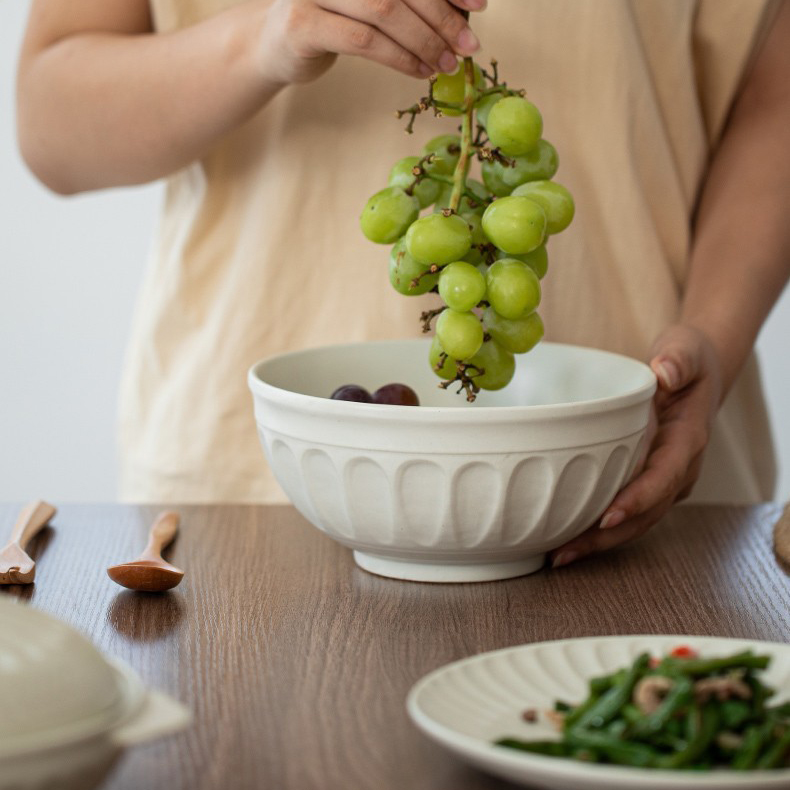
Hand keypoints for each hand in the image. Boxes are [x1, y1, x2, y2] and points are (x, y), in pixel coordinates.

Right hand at [260, 0, 483, 84]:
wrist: (274, 44)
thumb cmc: (333, 21)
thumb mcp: (371, 3)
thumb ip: (405, 1)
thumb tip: (462, 15)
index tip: (479, 4)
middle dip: (443, 17)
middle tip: (468, 46)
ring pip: (385, 11)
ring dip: (424, 42)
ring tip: (446, 65)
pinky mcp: (303, 24)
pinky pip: (363, 40)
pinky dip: (398, 58)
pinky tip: (419, 71)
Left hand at [548, 325, 722, 567]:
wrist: (693, 373)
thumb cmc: (686, 361)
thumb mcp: (685, 350)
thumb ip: (678, 360)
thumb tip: (665, 370)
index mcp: (687, 441)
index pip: (663, 477)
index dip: (636, 500)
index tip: (607, 517)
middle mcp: (678, 470)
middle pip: (645, 514)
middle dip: (606, 537)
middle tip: (565, 552)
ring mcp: (663, 481)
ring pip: (634, 522)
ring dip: (598, 542)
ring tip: (557, 556)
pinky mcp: (646, 482)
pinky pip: (625, 512)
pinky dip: (598, 529)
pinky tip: (565, 538)